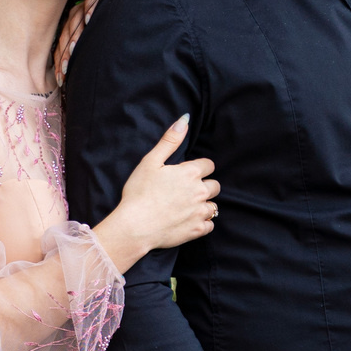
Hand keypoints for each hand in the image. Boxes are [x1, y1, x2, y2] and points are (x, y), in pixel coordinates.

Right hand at [96, 115, 218, 269]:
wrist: (135, 226)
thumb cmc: (139, 192)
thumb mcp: (151, 161)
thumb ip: (170, 140)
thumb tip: (185, 120)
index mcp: (190, 173)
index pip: (208, 165)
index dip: (198, 168)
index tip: (186, 173)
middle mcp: (200, 192)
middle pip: (215, 186)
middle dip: (204, 185)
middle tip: (186, 190)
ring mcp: (199, 212)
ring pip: (214, 206)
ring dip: (204, 205)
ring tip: (187, 206)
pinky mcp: (196, 230)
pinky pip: (210, 225)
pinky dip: (202, 223)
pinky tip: (189, 220)